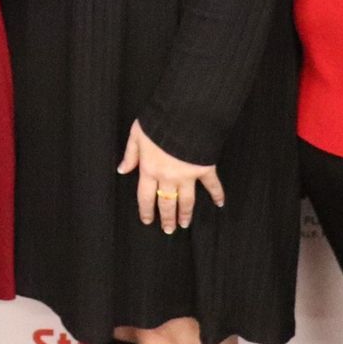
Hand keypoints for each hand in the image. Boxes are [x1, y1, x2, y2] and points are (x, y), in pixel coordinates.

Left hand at [116, 120, 224, 234]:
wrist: (184, 113)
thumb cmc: (158, 121)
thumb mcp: (137, 134)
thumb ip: (130, 154)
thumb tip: (122, 170)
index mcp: (149, 168)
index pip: (145, 196)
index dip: (146, 211)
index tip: (148, 221)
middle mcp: (167, 176)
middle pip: (166, 203)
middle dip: (167, 218)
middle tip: (169, 230)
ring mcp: (187, 174)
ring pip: (186, 201)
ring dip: (185, 214)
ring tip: (185, 224)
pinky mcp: (204, 168)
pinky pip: (212, 185)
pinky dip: (217, 194)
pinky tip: (220, 203)